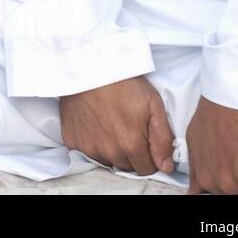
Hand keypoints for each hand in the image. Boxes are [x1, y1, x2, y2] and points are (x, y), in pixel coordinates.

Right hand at [59, 75, 174, 175]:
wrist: (89, 67)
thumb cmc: (124, 83)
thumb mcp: (153, 105)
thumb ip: (163, 139)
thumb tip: (165, 167)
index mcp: (131, 145)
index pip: (146, 169)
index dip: (150, 158)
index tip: (146, 142)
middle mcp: (109, 151)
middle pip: (126, 167)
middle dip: (131, 155)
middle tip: (129, 130)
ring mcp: (88, 147)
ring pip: (107, 161)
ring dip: (112, 151)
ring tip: (112, 126)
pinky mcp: (72, 140)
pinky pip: (86, 153)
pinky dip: (93, 144)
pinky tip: (96, 126)